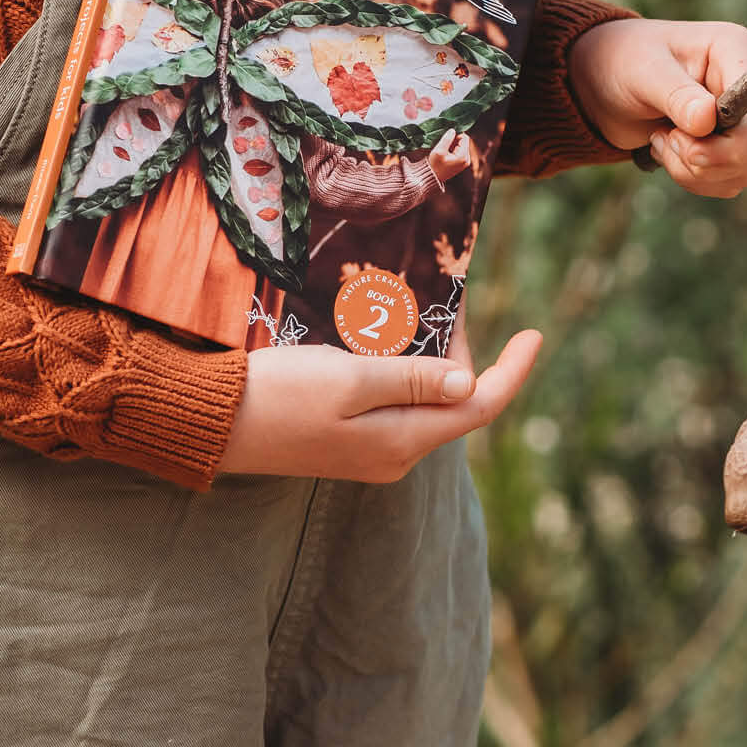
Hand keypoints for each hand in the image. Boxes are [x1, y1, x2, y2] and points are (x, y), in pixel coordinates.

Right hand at [217, 330, 541, 481]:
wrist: (211, 423)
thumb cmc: (279, 395)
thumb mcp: (350, 380)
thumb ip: (412, 382)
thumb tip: (467, 385)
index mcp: (402, 442)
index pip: (479, 406)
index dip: (513, 371)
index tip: (535, 333)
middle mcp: (394, 452)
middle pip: (454, 399)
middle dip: (460, 348)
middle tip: (450, 294)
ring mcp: (371, 448)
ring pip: (425, 397)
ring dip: (430, 353)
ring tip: (423, 306)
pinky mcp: (348, 437)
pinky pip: (395, 400)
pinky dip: (403, 365)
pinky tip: (388, 334)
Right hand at [426, 128, 475, 186]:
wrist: (432, 177)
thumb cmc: (435, 165)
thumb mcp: (439, 150)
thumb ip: (447, 139)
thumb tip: (453, 130)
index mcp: (463, 156)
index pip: (464, 138)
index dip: (456, 135)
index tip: (446, 138)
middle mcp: (467, 160)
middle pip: (464, 142)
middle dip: (454, 140)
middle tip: (444, 145)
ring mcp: (464, 162)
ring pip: (461, 146)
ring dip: (452, 145)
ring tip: (444, 150)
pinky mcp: (461, 163)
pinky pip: (459, 151)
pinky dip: (452, 150)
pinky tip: (445, 153)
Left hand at [567, 17, 746, 198]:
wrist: (607, 82)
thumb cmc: (624, 61)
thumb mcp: (643, 71)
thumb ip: (675, 95)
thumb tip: (706, 121)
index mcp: (736, 51)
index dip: (732, 139)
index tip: (680, 136)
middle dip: (706, 159)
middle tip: (664, 139)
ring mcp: (746, 119)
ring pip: (743, 170)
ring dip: (694, 171)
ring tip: (660, 140)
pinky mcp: (734, 146)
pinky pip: (729, 181)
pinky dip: (694, 179)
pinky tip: (668, 152)